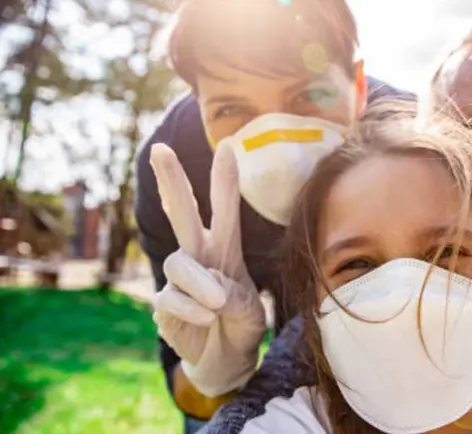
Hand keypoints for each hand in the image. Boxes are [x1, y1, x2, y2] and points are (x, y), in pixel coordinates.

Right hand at [150, 143, 265, 396]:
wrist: (226, 360)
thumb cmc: (241, 325)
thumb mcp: (252, 309)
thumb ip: (236, 295)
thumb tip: (210, 290)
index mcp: (225, 250)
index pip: (225, 210)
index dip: (225, 180)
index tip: (228, 146)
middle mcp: (199, 257)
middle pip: (182, 214)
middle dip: (172, 181)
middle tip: (160, 150)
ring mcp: (179, 280)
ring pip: (178, 263)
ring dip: (200, 283)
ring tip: (218, 303)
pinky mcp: (163, 305)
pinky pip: (171, 298)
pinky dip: (191, 308)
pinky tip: (207, 318)